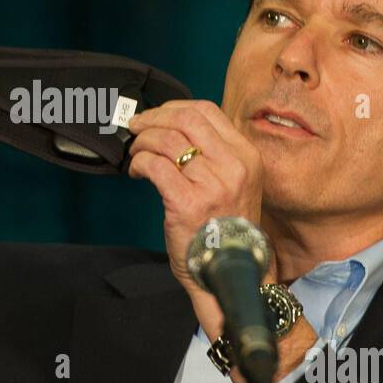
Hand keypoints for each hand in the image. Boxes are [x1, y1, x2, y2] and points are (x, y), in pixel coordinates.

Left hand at [126, 99, 271, 294]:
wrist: (230, 273)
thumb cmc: (225, 230)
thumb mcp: (234, 183)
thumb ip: (213, 154)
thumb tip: (172, 126)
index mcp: (246, 156)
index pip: (207, 112)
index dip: (173, 108)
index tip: (156, 117)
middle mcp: (233, 167)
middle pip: (185, 120)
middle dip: (153, 118)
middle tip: (137, 128)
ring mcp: (212, 185)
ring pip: (166, 140)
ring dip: (143, 143)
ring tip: (136, 155)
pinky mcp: (187, 203)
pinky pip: (155, 166)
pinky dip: (139, 163)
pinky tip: (137, 173)